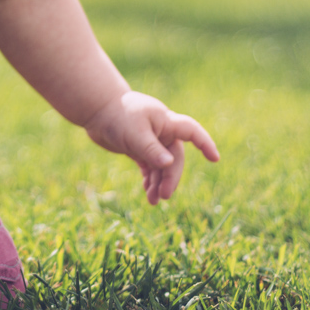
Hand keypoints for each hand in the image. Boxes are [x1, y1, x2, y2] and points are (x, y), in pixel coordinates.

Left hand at [83, 91, 218, 204]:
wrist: (95, 108)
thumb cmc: (116, 115)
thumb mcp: (134, 134)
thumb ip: (151, 149)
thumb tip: (169, 164)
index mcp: (166, 121)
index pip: (191, 131)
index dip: (204, 144)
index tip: (214, 159)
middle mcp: (162, 131)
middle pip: (174, 157)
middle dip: (170, 177)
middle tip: (163, 196)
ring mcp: (151, 140)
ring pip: (162, 165)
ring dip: (159, 182)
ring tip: (151, 200)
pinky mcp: (139, 147)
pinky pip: (150, 166)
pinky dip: (150, 178)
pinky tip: (146, 190)